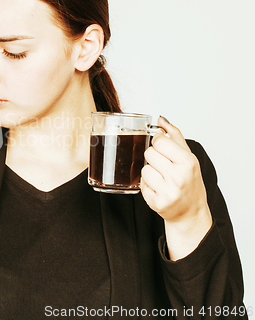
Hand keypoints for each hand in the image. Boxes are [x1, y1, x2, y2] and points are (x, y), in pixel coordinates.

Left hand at [140, 116, 212, 259]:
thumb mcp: (188, 157)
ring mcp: (167, 192)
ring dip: (150, 172)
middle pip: (149, 153)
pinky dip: (148, 185)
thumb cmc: (189, 182)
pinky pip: (141, 184)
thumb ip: (175, 136)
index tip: (163, 149)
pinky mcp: (156, 203)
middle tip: (164, 166)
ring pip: (144, 168)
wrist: (190, 212)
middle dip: (154, 158)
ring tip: (162, 179)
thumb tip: (161, 119)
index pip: (159, 141)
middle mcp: (178, 177)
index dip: (158, 143)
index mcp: (188, 163)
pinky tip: (159, 189)